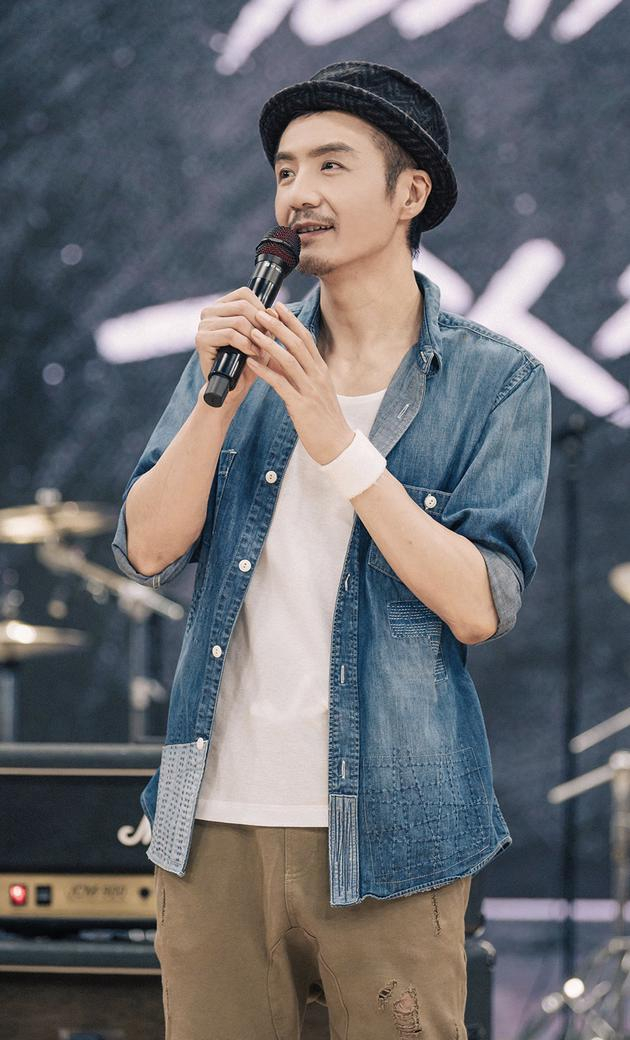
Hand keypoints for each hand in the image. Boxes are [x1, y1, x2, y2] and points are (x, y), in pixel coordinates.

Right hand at [194, 287, 272, 411]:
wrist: (233, 387)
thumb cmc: (249, 362)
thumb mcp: (262, 337)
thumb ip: (267, 321)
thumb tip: (273, 309)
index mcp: (222, 306)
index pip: (244, 293)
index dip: (261, 308)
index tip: (269, 326)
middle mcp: (209, 312)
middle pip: (243, 305)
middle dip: (260, 324)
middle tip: (266, 341)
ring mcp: (203, 325)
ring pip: (238, 320)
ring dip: (254, 337)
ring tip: (259, 350)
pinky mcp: (201, 339)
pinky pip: (230, 334)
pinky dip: (245, 344)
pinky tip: (251, 353)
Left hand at [247, 301, 354, 465]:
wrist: (336, 446)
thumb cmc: (323, 420)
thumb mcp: (313, 392)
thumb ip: (298, 374)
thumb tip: (278, 359)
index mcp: (321, 371)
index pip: (306, 339)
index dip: (291, 321)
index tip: (277, 307)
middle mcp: (317, 376)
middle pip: (297, 344)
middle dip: (279, 325)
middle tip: (261, 310)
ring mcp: (310, 391)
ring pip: (289, 360)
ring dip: (269, 344)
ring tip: (252, 332)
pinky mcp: (302, 406)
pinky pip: (280, 384)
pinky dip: (265, 371)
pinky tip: (251, 363)